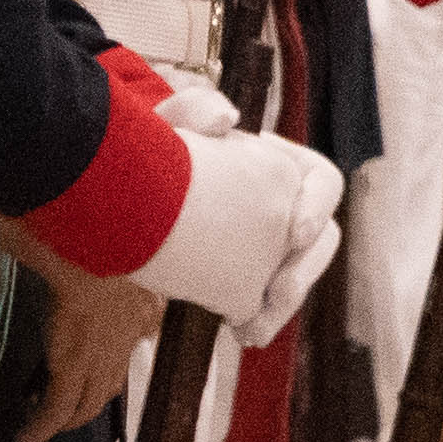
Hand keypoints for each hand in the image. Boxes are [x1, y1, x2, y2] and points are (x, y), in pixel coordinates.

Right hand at [14, 262, 163, 441]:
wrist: (94, 248)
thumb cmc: (99, 239)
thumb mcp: (118, 252)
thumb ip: (104, 252)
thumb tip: (89, 244)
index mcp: (140, 309)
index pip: (126, 349)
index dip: (108, 367)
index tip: (90, 373)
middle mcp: (127, 340)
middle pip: (107, 386)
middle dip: (86, 403)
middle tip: (62, 411)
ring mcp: (101, 358)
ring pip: (84, 404)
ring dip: (64, 420)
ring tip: (41, 431)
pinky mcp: (72, 367)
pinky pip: (55, 408)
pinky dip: (40, 429)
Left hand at [134, 128, 344, 345]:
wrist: (118, 196)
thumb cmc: (150, 155)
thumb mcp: (167, 124)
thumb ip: (195, 107)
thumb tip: (229, 120)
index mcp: (279, 167)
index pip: (323, 181)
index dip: (317, 206)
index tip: (295, 231)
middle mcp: (282, 208)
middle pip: (321, 241)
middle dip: (305, 271)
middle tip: (277, 292)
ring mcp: (265, 247)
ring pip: (297, 278)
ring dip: (284, 307)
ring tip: (255, 329)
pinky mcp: (243, 280)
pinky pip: (266, 302)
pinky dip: (259, 319)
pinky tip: (240, 334)